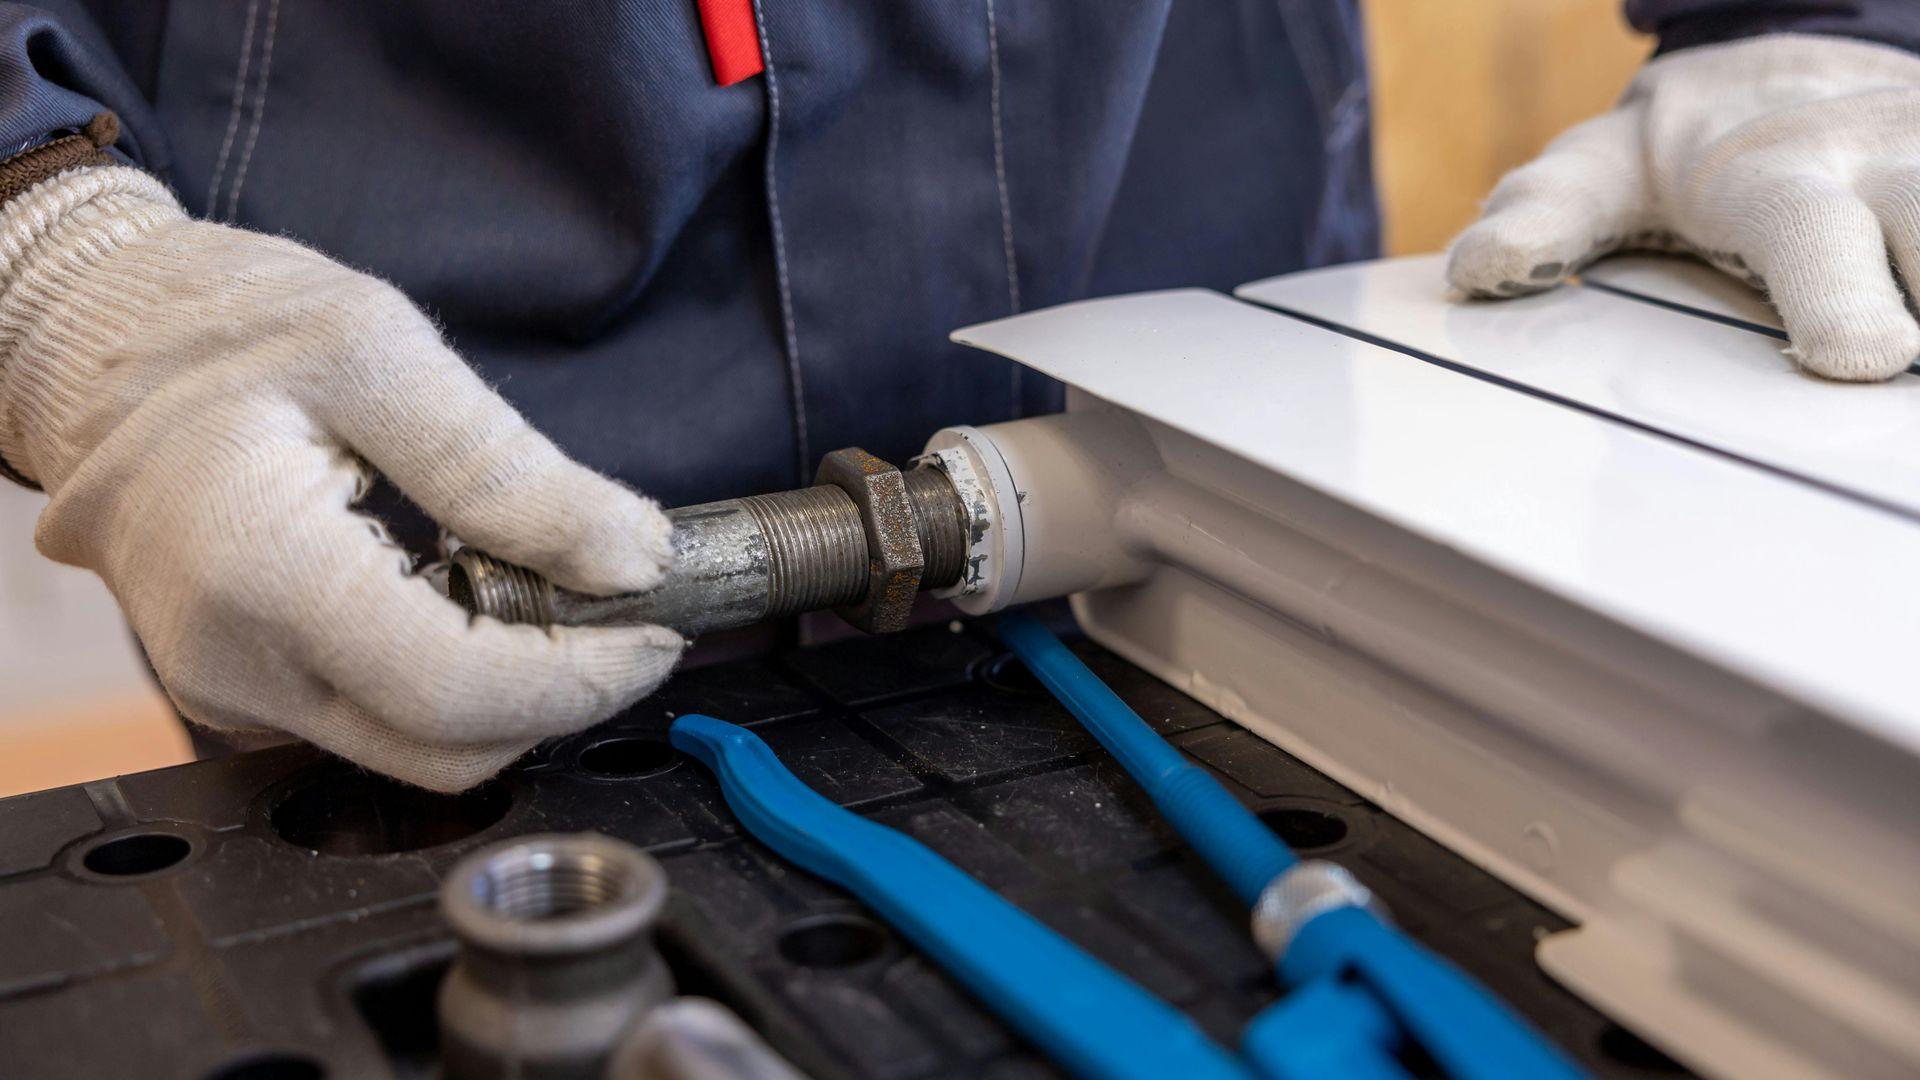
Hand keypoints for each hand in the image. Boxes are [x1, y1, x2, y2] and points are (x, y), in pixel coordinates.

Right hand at [0, 167, 680, 790]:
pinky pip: (374, 720)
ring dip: (514, 694)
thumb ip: (511, 469)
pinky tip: (482, 602)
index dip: (580, 678)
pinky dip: (456, 683)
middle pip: (446, 752)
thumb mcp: (378, 351)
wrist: (91, 339)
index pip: (458, 694)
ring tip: (560, 596)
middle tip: (630, 616)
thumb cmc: (218, 324)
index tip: (656, 629)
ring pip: (416, 752)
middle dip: (562, 697)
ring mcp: (228, 689)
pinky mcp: (240, 688)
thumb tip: (630, 558)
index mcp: (260, 576)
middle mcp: (232, 664)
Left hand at [1449, 34, 1919, 381]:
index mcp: (1783, 182)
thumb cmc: (1684, 149)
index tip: (1862, 357)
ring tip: (1908, 394)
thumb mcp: (1596, 174)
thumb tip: (1478, 270)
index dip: (1844, 302)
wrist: (1783, 64)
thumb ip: (1542, 221)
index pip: (1820, 242)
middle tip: (1901, 350)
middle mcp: (1892, 163)